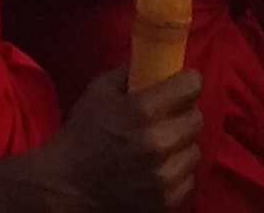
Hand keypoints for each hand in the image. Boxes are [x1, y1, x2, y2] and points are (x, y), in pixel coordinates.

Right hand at [0, 66, 201, 212]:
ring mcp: (164, 177)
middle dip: (185, 114)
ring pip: (194, 152)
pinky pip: (189, 181)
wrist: (66, 187)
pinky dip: (178, 174)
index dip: (190, 82)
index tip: (186, 83)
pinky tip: (160, 169)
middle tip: (172, 116)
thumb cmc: (80, 137)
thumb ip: (128, 75)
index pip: (190, 87)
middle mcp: (158, 143)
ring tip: (164, 146)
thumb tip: (152, 64)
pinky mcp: (166, 203)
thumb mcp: (98, 93)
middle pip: (197, 121)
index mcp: (141, 110)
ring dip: (182, 146)